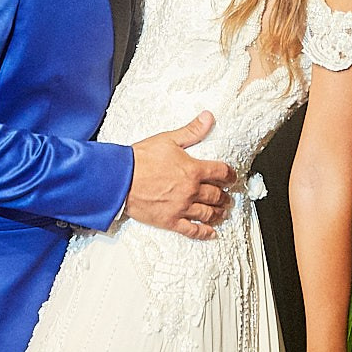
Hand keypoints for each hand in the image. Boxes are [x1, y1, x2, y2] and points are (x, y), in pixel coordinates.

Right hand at [125, 111, 237, 238]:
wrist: (120, 178)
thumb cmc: (141, 158)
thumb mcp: (168, 139)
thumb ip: (191, 131)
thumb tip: (208, 117)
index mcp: (193, 170)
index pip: (220, 172)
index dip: (229, 174)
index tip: (232, 177)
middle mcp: (191, 190)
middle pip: (216, 195)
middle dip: (224, 196)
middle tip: (228, 197)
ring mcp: (181, 207)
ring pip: (207, 213)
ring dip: (218, 213)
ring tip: (222, 213)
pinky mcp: (170, 221)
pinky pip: (192, 230)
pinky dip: (204, 233)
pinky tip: (211, 233)